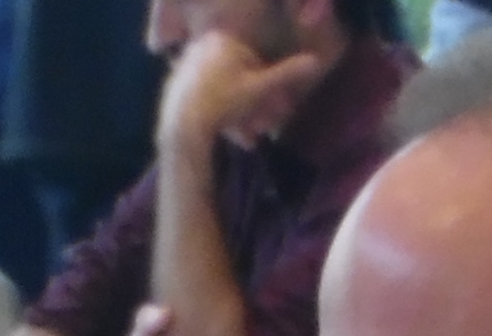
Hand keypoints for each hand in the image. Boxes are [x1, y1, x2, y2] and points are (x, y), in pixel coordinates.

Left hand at [162, 19, 334, 144]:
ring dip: (240, 116)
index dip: (270, 89)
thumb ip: (286, 75)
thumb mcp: (260, 90)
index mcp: (224, 39)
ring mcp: (186, 65)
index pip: (256, 63)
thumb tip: (315, 61)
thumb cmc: (224, 103)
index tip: (279, 111)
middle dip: (255, 107)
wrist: (183, 126)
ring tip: (248, 139)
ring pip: (223, 91)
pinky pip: (206, 99)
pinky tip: (229, 134)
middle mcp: (203, 46)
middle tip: (265, 130)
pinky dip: (219, 114)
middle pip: (239, 79)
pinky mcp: (176, 86)